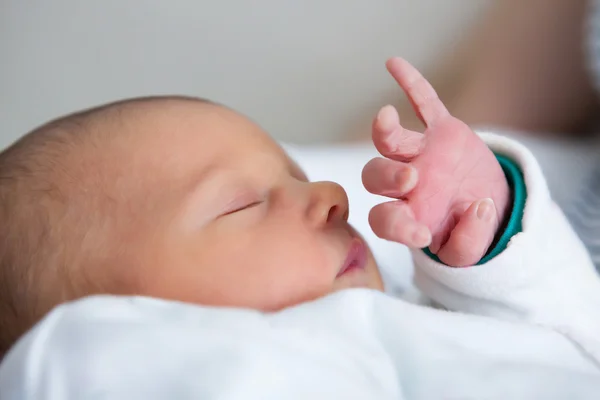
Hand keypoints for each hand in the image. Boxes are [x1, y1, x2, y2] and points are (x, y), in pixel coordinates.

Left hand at [362, 58, 509, 266]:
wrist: (485, 205)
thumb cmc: (467, 230)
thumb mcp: (468, 250)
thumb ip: (468, 243)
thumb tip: (478, 209)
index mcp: (405, 216)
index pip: (386, 220)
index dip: (397, 227)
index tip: (421, 235)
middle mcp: (405, 185)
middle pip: (376, 177)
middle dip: (387, 175)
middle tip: (410, 178)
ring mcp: (421, 155)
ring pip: (391, 141)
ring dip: (385, 131)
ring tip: (386, 117)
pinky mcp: (440, 131)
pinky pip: (423, 104)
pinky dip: (412, 85)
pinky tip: (394, 64)